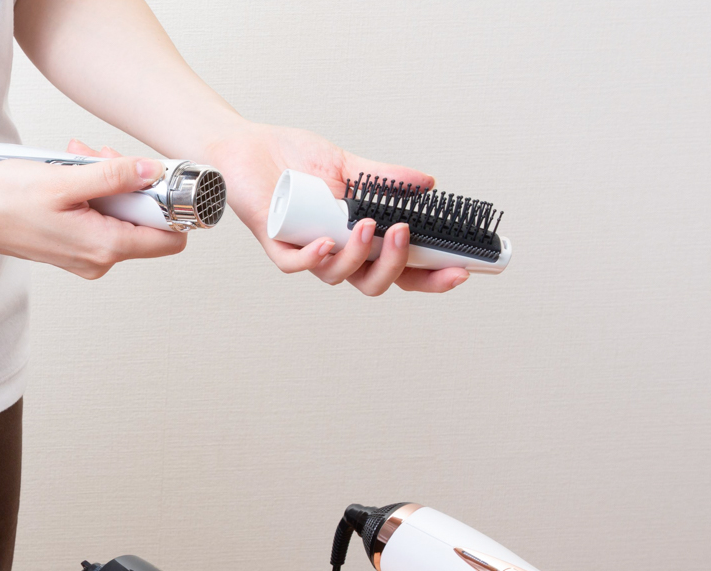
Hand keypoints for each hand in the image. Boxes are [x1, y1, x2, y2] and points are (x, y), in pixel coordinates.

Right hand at [0, 151, 185, 278]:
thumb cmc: (3, 202)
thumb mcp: (64, 179)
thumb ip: (113, 176)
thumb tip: (150, 172)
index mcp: (103, 247)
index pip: (167, 238)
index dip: (168, 204)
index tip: (156, 176)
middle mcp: (98, 259)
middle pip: (143, 222)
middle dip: (130, 185)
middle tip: (102, 159)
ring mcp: (85, 257)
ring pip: (118, 216)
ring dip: (106, 184)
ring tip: (78, 162)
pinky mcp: (73, 248)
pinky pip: (98, 219)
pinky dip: (91, 194)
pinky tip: (70, 176)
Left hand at [202, 124, 469, 294]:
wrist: (249, 147)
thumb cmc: (294, 159)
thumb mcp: (348, 165)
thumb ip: (385, 178)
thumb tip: (427, 184)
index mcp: (358, 238)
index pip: (401, 268)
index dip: (430, 275)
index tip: (461, 269)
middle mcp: (335, 251)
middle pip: (374, 283)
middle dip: (396, 266)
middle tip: (405, 236)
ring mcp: (306, 251)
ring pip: (338, 276)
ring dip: (358, 256)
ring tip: (368, 226)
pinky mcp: (277, 244)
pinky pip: (296, 264)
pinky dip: (313, 259)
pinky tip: (326, 242)